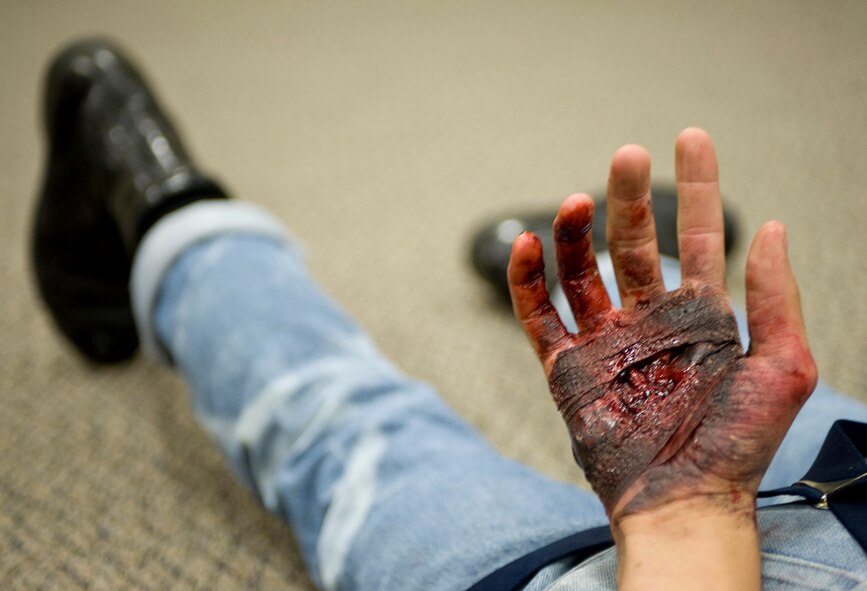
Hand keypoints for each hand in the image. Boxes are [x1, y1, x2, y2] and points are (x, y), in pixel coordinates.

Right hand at [508, 128, 817, 522]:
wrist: (685, 500)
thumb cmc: (739, 444)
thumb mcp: (784, 366)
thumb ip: (778, 296)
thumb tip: (771, 228)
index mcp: (701, 316)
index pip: (697, 235)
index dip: (696, 186)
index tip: (690, 138)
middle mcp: (650, 321)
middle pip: (633, 242)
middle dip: (629, 196)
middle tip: (627, 154)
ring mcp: (605, 341)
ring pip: (580, 271)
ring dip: (574, 232)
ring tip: (575, 201)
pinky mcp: (565, 367)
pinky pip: (539, 315)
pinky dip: (527, 280)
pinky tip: (529, 248)